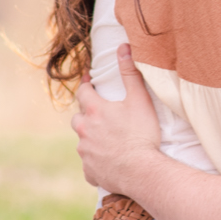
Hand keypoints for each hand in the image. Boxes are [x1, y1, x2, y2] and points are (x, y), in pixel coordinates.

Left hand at [72, 48, 162, 193]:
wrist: (141, 172)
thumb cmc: (142, 135)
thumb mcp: (140, 100)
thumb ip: (130, 73)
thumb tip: (123, 47)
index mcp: (94, 110)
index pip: (83, 91)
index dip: (86, 85)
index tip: (89, 81)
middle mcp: (84, 130)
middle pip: (78, 118)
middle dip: (87, 115)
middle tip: (100, 116)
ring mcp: (85, 152)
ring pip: (82, 141)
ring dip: (91, 138)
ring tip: (107, 141)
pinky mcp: (89, 171)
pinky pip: (89, 165)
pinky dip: (96, 162)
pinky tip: (108, 163)